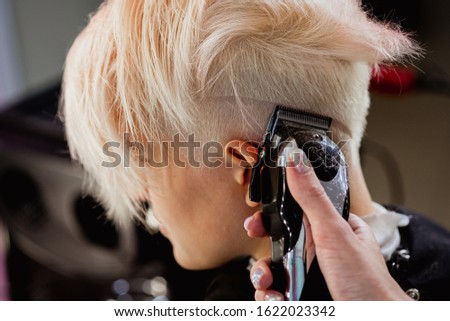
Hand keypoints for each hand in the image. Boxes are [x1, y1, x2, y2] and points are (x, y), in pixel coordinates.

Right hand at [245, 150, 410, 300]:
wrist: (372, 320)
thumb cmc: (367, 282)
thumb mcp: (335, 233)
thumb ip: (312, 197)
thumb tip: (295, 161)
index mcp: (331, 228)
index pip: (294, 212)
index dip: (272, 216)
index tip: (256, 219)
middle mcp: (319, 251)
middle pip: (278, 243)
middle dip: (262, 250)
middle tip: (256, 253)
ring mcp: (310, 274)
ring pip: (273, 268)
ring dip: (262, 276)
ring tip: (267, 283)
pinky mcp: (302, 295)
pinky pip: (275, 291)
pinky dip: (269, 295)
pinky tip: (276, 298)